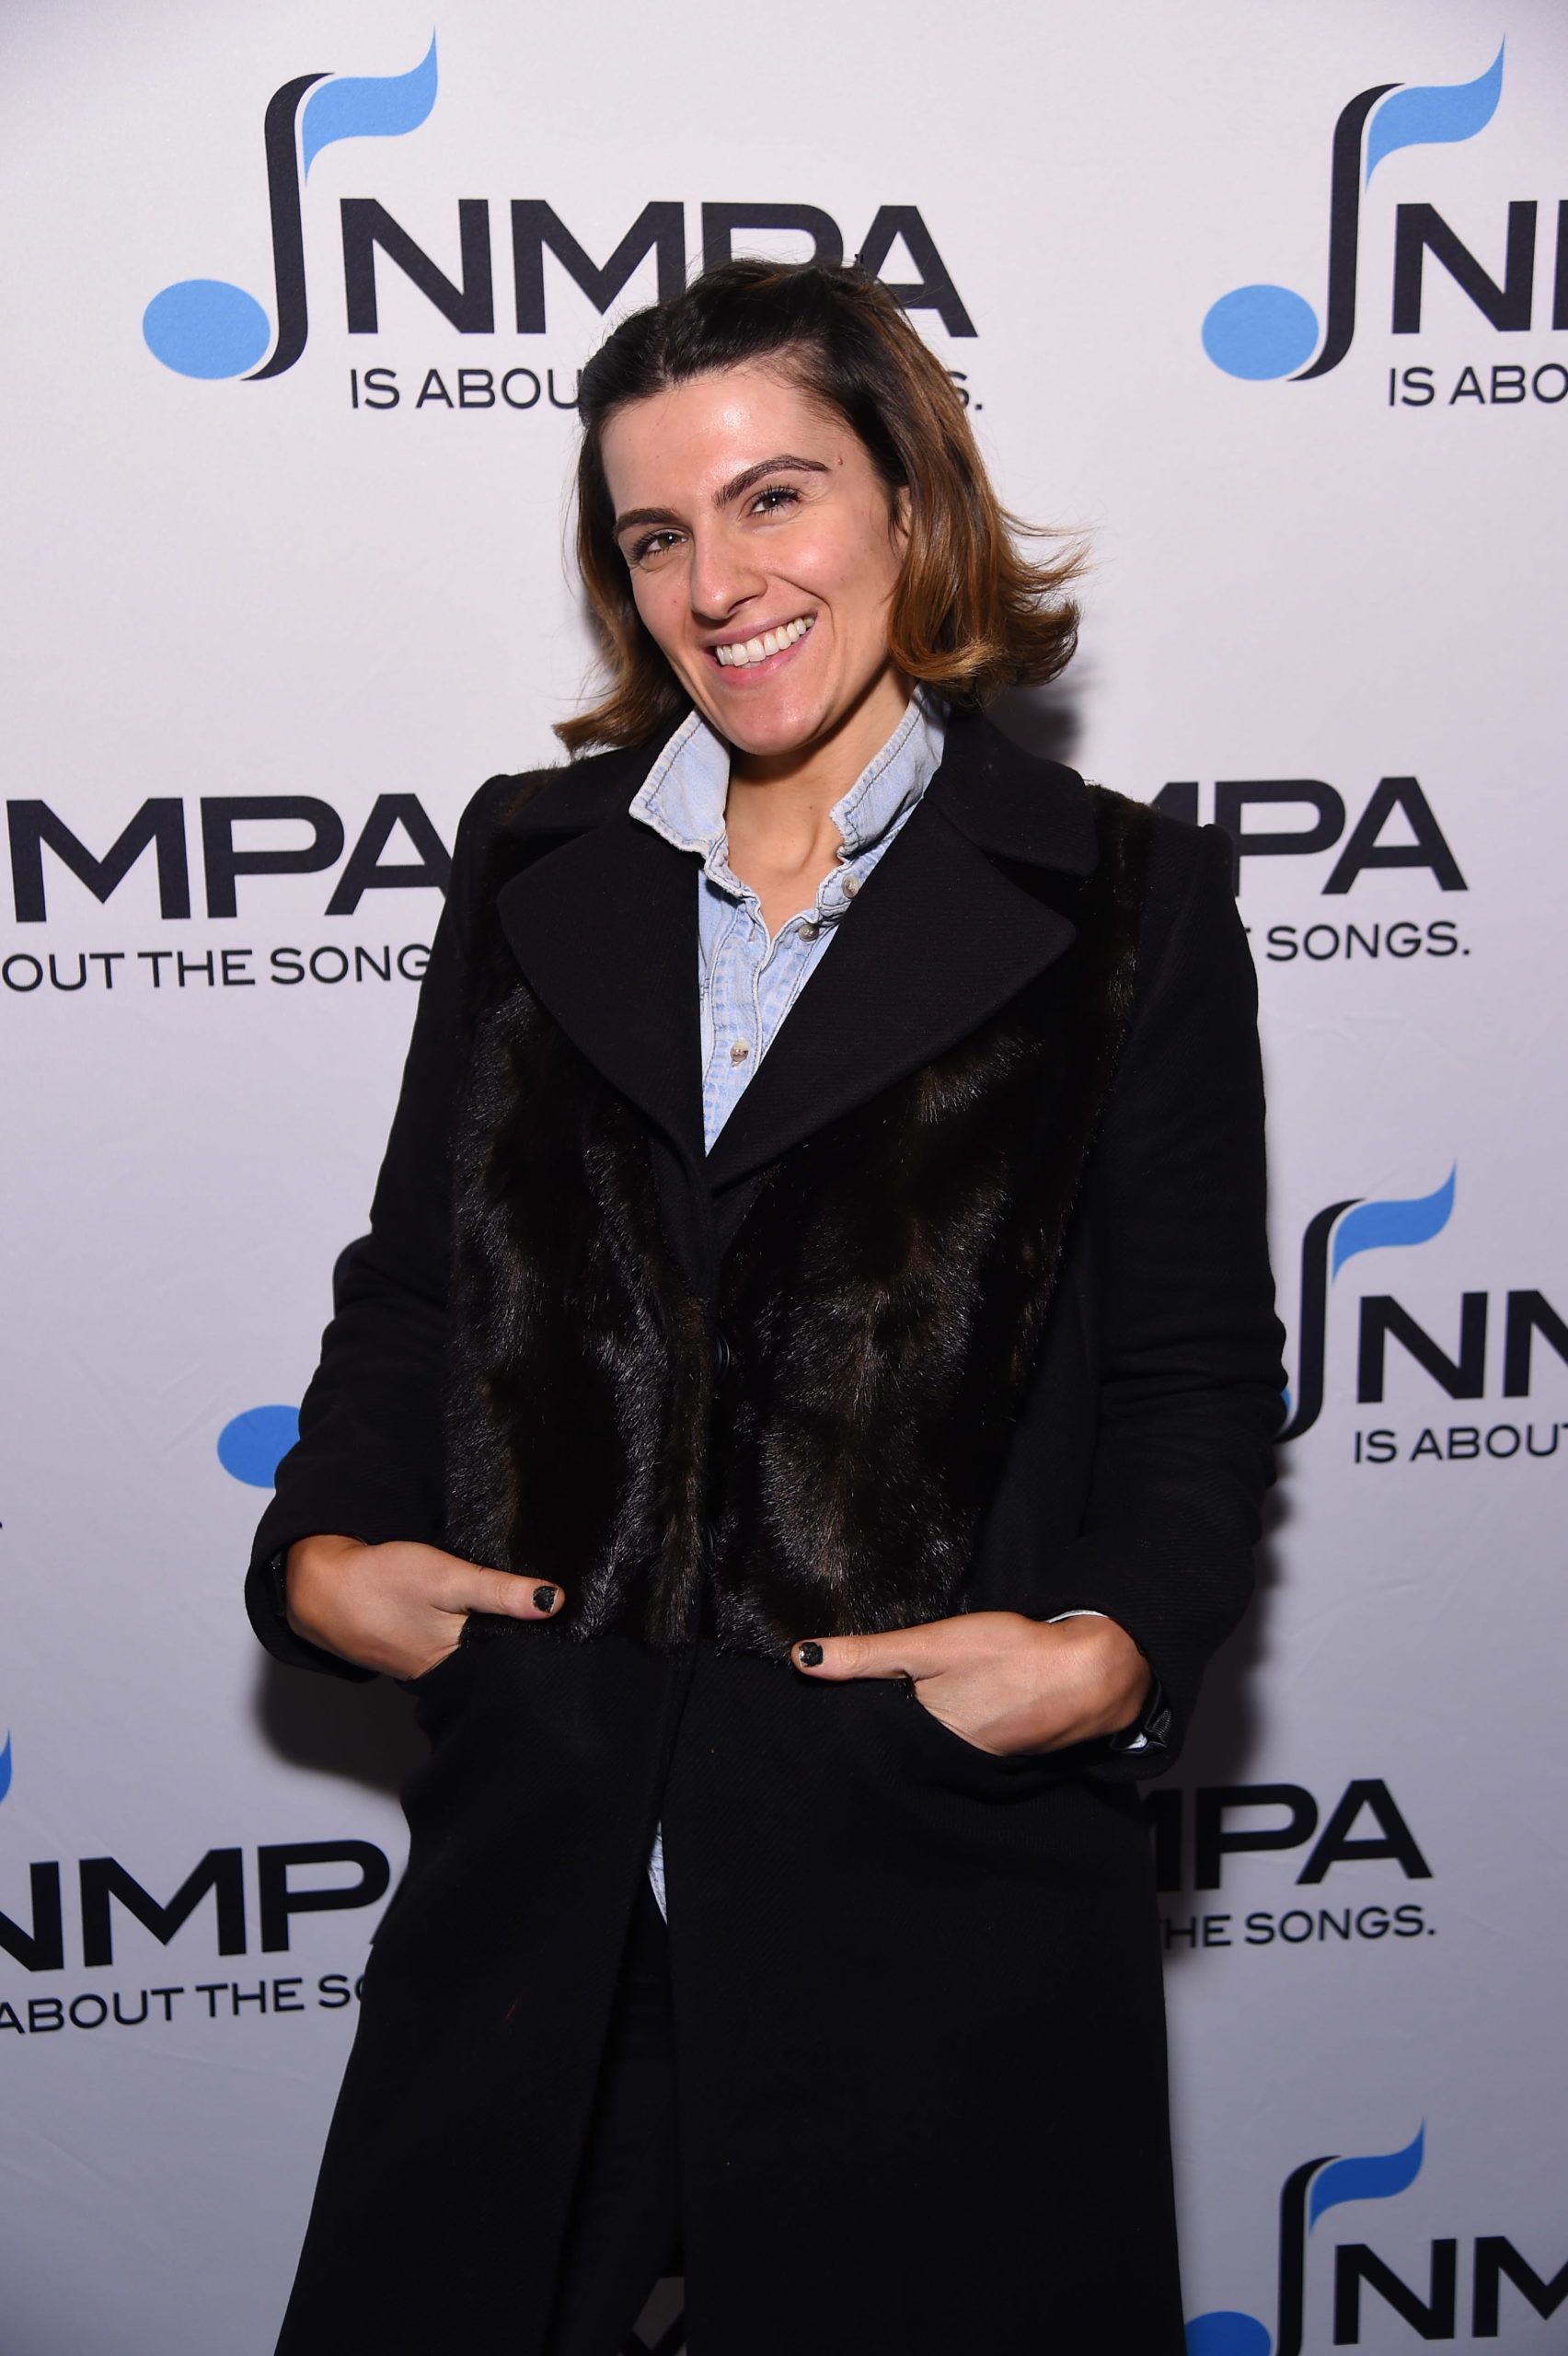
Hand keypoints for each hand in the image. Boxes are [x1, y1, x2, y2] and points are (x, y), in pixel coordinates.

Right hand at [285, 1535, 563, 1681]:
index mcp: (459, 1659)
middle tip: (553, 1613)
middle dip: (522, 1641)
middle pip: (498, 1659)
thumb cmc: (382, 1582)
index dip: (541, 1642)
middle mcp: (446, 1670)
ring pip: (477, 1653)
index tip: (570, 1623)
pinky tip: (479, 1614)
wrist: (322, 1587)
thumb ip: (499, 1591)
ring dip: (496, 1635)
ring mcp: (429, 1662)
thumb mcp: (448, 1578)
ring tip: (526, 1613)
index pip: (515, 1658)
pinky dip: (469, 1631)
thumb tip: (553, 1603)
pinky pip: (454, 1646)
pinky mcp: (416, 1649)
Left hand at [792, 1611, 1150, 1755]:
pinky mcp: (1005, 1750)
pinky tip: (953, 1710)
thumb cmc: (1009, 1655)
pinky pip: (964, 1745)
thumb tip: (801, 1658)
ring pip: (931, 1746)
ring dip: (917, 1732)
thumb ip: (868, 1654)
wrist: (1090, 1674)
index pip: (871, 1735)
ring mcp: (978, 1759)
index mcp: (923, 1737)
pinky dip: (953, 1730)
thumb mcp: (932, 1645)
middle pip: (900, 1745)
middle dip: (880, 1732)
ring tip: (899, 1709)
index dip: (848, 1721)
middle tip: (850, 1711)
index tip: (820, 1708)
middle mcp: (947, 1760)